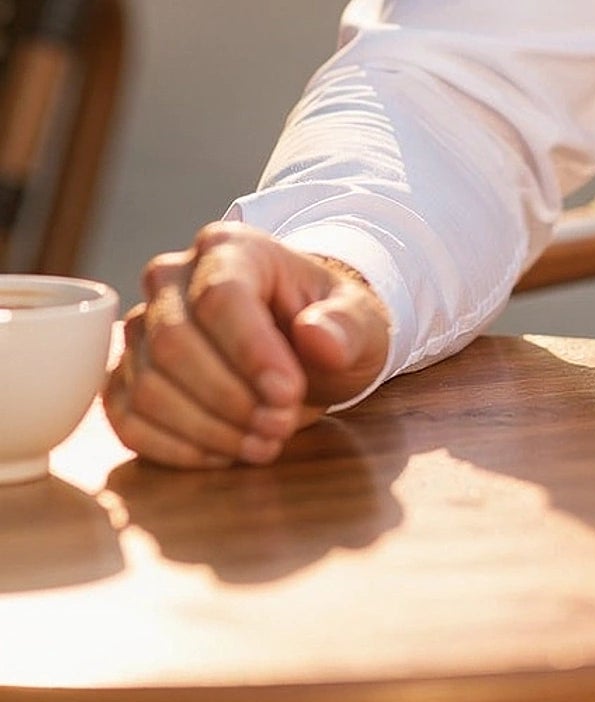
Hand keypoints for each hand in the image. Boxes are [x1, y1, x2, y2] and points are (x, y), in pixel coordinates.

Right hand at [103, 224, 391, 468]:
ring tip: (262, 444)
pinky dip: (174, 448)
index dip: (251, 352)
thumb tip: (318, 334)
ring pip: (147, 385)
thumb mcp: (362, 321)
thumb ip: (349, 325)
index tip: (287, 394)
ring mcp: (141, 328)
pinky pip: (127, 418)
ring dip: (206, 429)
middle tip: (278, 427)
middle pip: (175, 342)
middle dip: (230, 397)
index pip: (221, 295)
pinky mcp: (125, 376)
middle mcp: (172, 279)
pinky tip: (223, 454)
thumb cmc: (330, 325)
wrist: (303, 344)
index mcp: (230, 247)